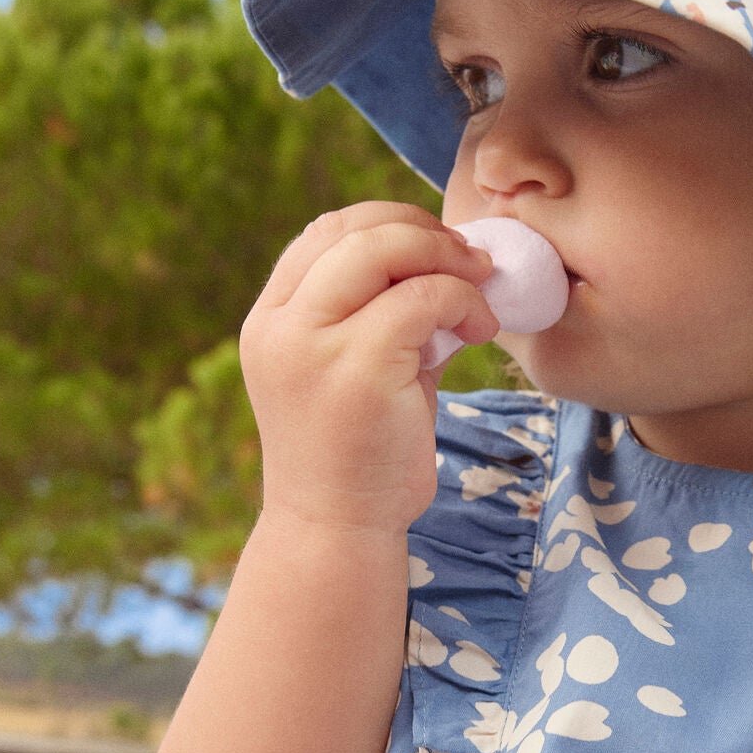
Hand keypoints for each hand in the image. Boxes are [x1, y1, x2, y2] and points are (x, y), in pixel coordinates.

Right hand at [238, 202, 498, 535]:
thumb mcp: (357, 367)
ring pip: (385, 251)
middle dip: (424, 232)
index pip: (325, 232)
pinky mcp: (356, 368)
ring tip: (482, 293)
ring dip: (448, 261)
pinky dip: (464, 301)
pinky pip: (422, 300)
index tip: (439, 247)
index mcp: (271, 319)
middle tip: (473, 260)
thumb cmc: (358, 453)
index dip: (390, 222)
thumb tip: (451, 258)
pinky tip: (480, 329)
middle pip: (353, 228)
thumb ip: (383, 312)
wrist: (337, 530)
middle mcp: (279, 325)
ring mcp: (311, 344)